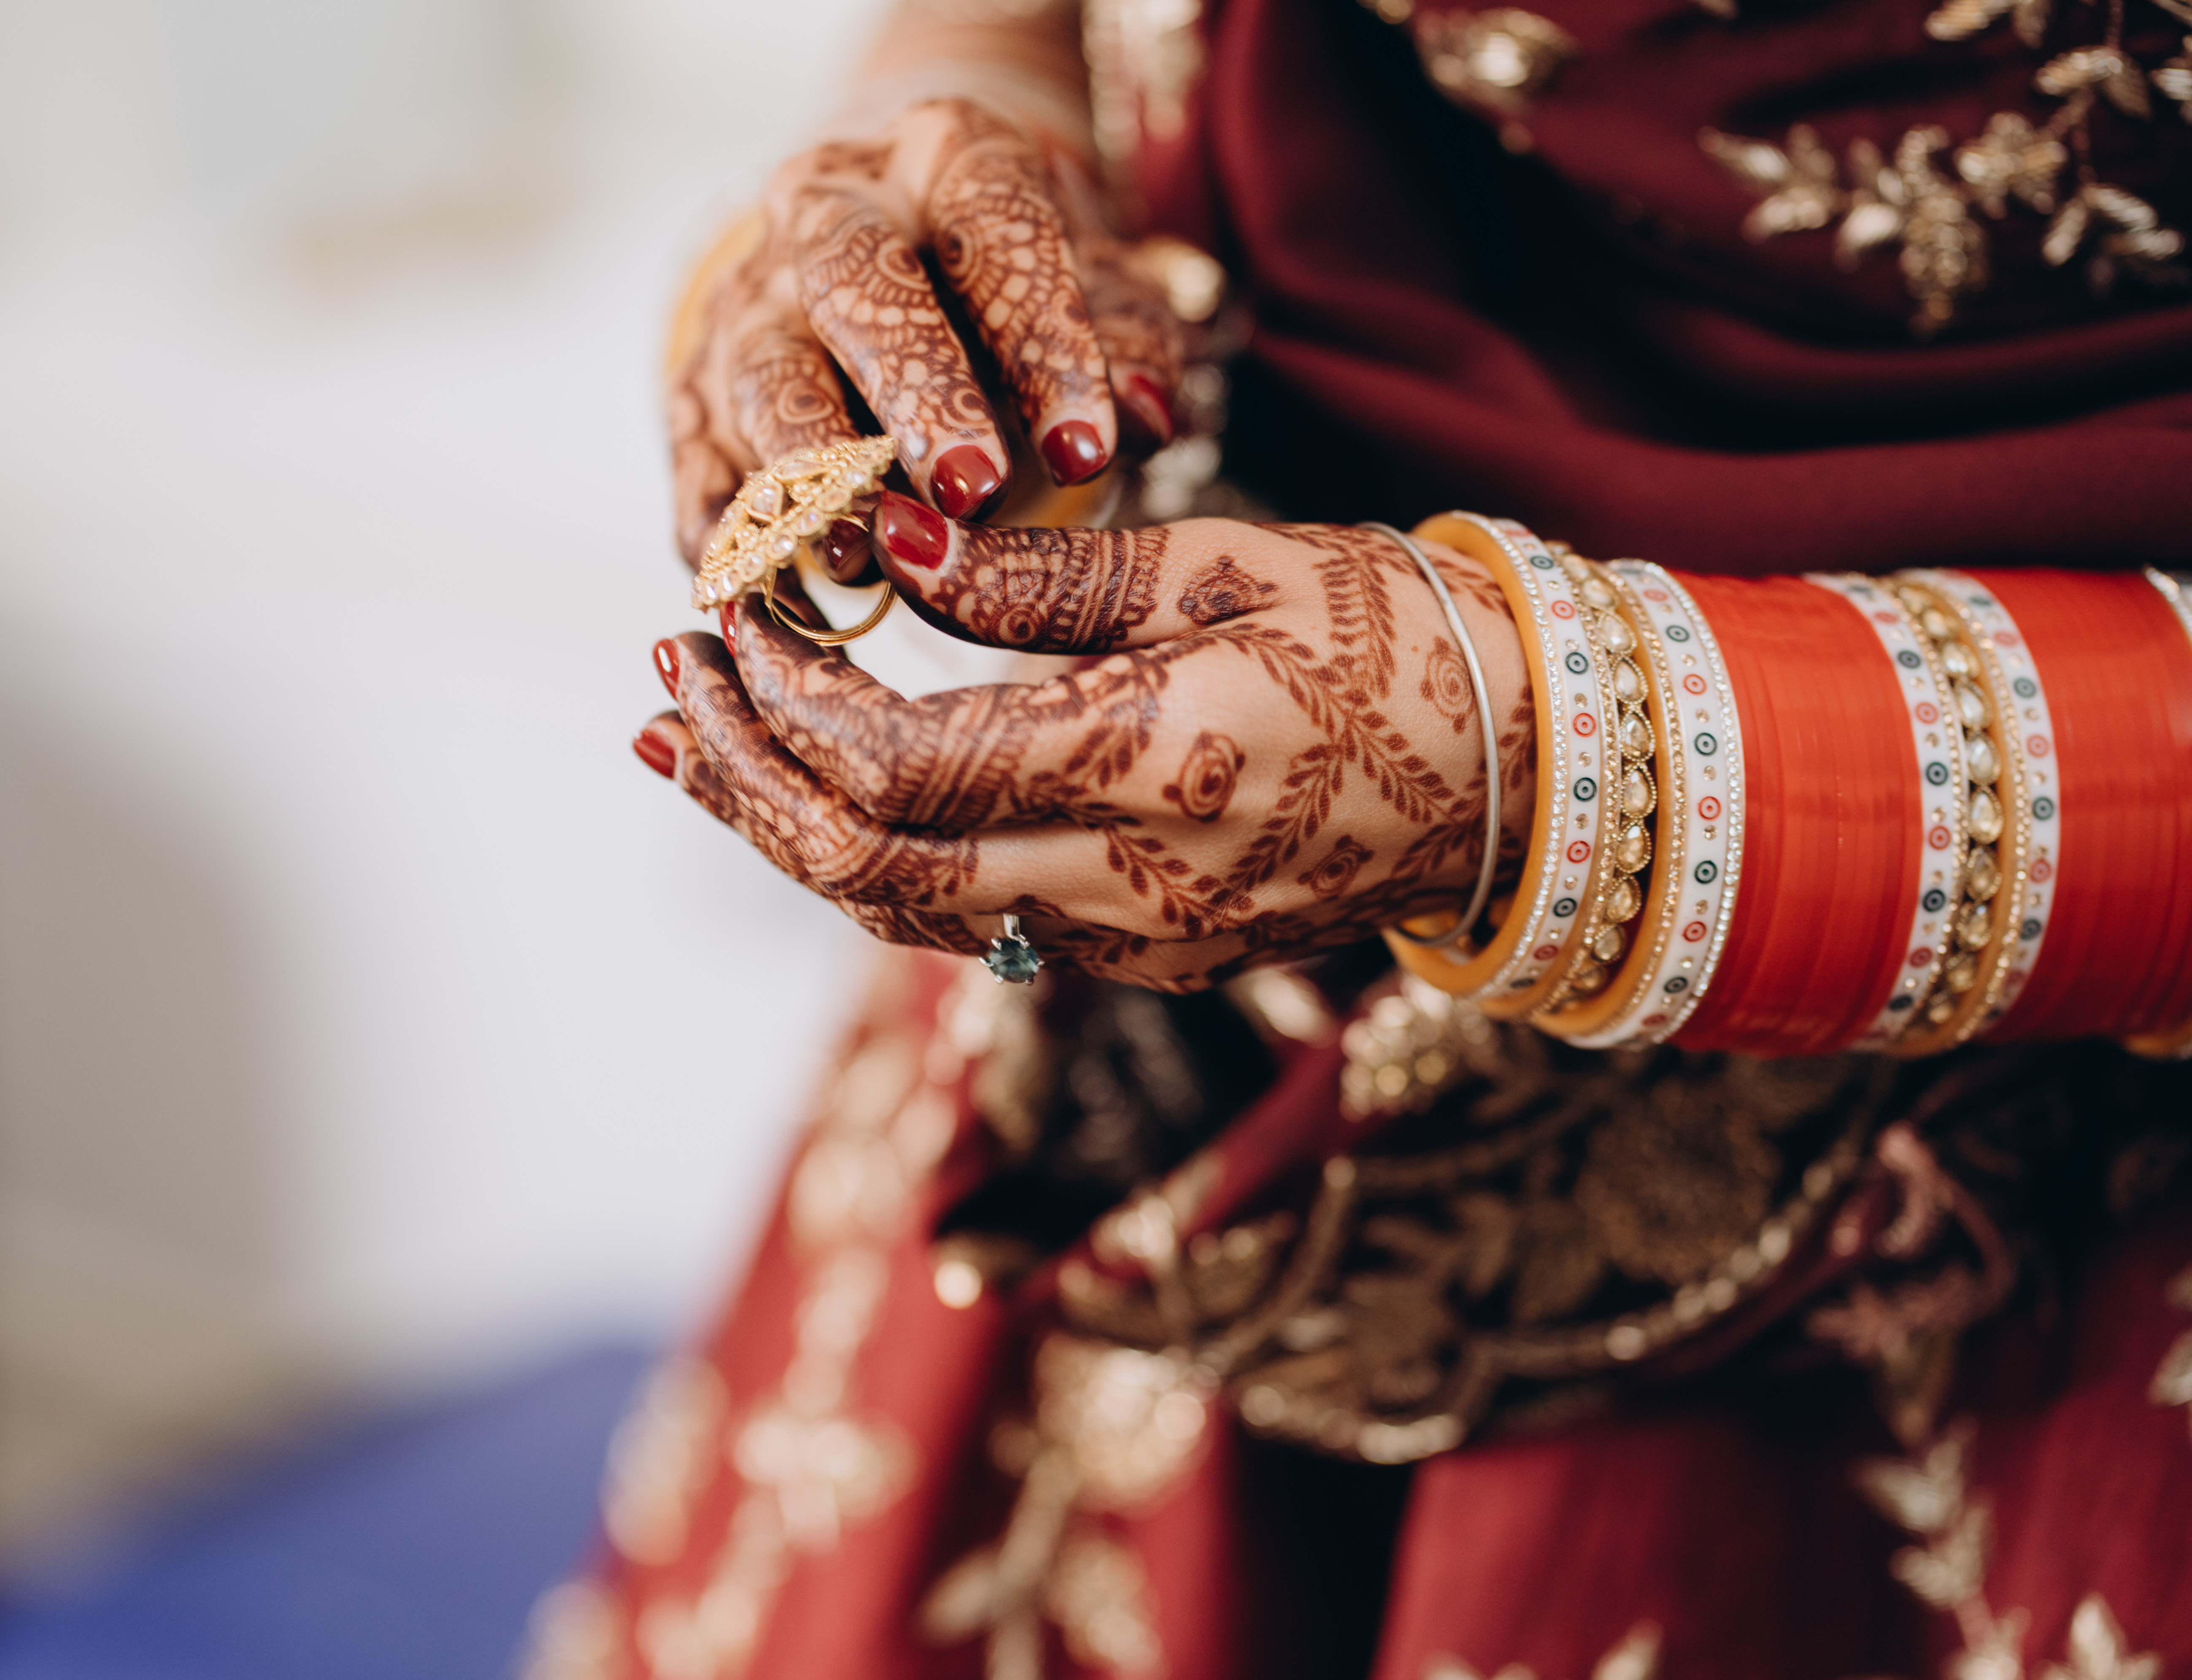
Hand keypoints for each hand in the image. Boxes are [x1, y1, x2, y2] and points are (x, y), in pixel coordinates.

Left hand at [639, 504, 1539, 990]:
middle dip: (741, 782)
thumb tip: (895, 551)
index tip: (725, 617)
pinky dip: (872, 856)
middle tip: (668, 684)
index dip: (783, 704)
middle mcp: (1124, 884)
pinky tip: (821, 791)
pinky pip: (969, 920)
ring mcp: (1134, 939)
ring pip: (902, 914)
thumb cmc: (1391, 638)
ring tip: (696, 739)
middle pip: (863, 875)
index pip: (893, 771)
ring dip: (784, 828)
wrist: (1523, 773)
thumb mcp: (1226, 564)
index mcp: (1145, 770)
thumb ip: (1049, 577)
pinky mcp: (1146, 952)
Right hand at [668, 97, 1185, 571]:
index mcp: (945, 156)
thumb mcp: (1099, 297)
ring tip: (861, 559)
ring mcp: (750, 297)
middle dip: (913, 390)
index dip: (1043, 339)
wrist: (897, 264)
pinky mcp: (696, 387)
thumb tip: (1151, 416)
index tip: (1088, 450)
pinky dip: (730, 531)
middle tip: (972, 489)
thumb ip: (1132, 348)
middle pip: (855, 283)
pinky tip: (769, 590)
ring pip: (763, 373)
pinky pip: (700, 461)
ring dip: (812, 472)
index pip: (994, 225)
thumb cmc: (1019, 295)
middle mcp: (829, 207)